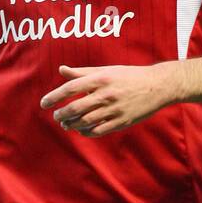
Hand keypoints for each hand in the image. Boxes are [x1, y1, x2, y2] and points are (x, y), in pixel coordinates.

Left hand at [40, 62, 176, 135]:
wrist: (157, 86)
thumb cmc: (129, 76)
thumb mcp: (106, 70)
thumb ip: (83, 72)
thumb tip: (61, 70)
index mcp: (101, 78)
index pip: (71, 88)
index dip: (55, 97)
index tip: (44, 104)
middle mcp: (106, 94)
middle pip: (76, 108)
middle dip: (62, 115)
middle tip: (56, 117)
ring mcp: (114, 109)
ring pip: (85, 122)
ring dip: (72, 125)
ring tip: (67, 124)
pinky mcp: (122, 121)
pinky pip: (99, 131)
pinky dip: (87, 132)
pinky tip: (82, 130)